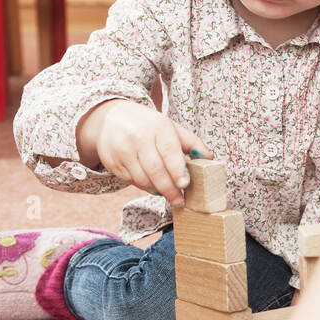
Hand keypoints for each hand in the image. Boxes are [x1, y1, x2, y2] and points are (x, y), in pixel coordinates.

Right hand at [78, 99, 210, 206]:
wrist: (110, 119)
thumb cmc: (148, 125)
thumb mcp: (171, 127)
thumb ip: (192, 142)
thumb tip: (209, 158)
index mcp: (158, 127)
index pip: (169, 151)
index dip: (177, 170)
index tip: (185, 184)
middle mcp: (138, 138)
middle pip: (155, 169)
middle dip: (170, 188)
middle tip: (180, 201)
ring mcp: (122, 151)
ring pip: (142, 179)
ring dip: (157, 190)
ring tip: (169, 195)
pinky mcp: (112, 162)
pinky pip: (131, 181)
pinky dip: (144, 187)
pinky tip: (153, 186)